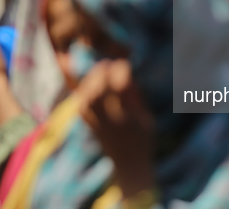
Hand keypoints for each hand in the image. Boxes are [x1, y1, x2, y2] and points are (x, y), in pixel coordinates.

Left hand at [76, 59, 153, 197]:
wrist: (130, 166)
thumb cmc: (143, 140)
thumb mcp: (146, 118)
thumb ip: (136, 98)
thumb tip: (127, 76)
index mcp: (127, 116)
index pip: (120, 87)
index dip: (121, 72)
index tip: (125, 64)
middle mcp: (110, 119)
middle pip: (99, 91)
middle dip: (102, 73)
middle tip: (108, 63)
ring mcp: (98, 124)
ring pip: (88, 98)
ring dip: (91, 82)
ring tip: (98, 72)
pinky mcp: (91, 127)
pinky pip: (82, 108)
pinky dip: (84, 94)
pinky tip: (89, 87)